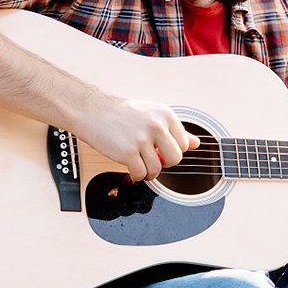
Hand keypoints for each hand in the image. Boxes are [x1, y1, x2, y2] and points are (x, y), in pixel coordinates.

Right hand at [74, 95, 199, 181]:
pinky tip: (130, 168)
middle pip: (175, 159)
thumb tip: (196, 143)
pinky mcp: (128, 152)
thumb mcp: (151, 114)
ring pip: (157, 169)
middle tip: (152, 159)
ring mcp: (142, 139)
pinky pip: (141, 174)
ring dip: (148, 172)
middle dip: (164, 163)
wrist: (92, 111)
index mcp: (165, 114)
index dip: (172, 151)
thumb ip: (174, 129)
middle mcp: (156, 125)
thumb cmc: (120, 114)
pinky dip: (136, 176)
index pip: (184, 144)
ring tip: (139, 164)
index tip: (160, 150)